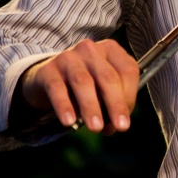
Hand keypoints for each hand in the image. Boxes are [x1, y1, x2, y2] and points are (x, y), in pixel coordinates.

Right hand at [18, 38, 138, 133]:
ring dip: (91, 107)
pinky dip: (64, 106)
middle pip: (108, 77)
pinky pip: (57, 88)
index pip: (128, 71)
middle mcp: (91, 50)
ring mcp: (68, 57)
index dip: (129, 97)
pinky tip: (69, 122)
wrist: (48, 79)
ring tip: (96, 128)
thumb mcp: (101, 90)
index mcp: (111, 49)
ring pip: (83, 82)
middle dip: (116, 104)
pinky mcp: (48, 70)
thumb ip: (111, 104)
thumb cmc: (85, 85)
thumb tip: (112, 127)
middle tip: (121, 127)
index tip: (125, 121)